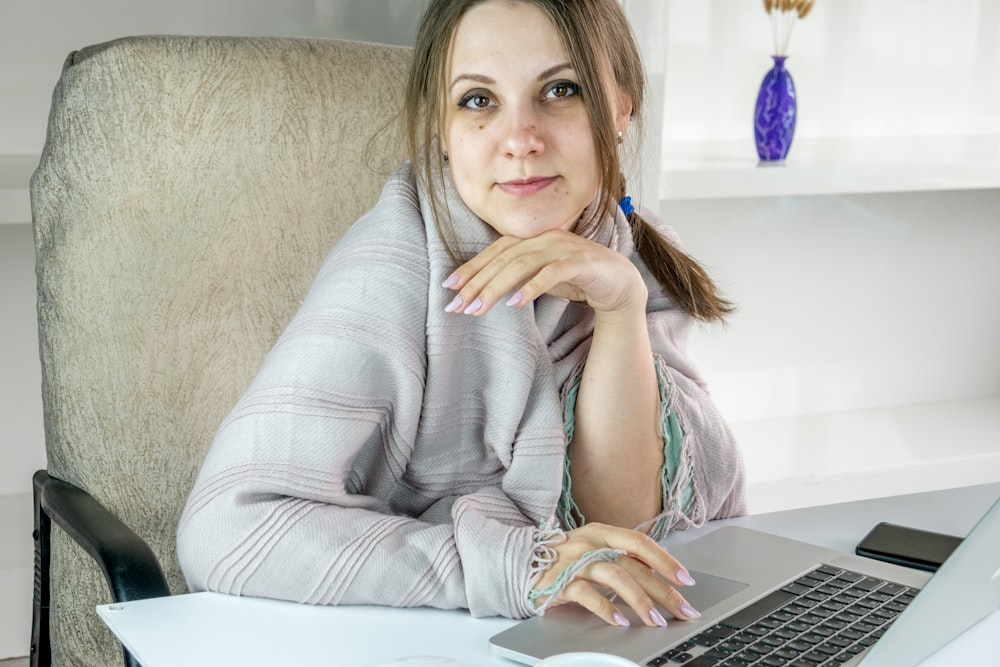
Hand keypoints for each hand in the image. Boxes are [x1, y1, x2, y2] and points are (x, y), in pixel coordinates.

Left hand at [441, 230, 646, 316]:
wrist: (619, 282)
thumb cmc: (577, 278)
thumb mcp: (541, 277)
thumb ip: (518, 276)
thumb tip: (485, 289)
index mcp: (534, 238)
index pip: (496, 251)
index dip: (471, 267)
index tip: (449, 286)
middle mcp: (545, 238)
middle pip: (503, 259)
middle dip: (477, 282)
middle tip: (457, 305)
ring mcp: (563, 248)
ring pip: (521, 265)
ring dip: (497, 287)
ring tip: (478, 307)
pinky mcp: (580, 262)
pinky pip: (551, 274)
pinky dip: (531, 288)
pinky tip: (515, 303)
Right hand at [532, 523, 700, 626]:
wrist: (518, 562)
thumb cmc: (560, 559)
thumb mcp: (591, 549)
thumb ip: (618, 557)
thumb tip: (657, 573)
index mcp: (600, 532)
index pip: (639, 542)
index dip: (665, 560)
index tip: (686, 579)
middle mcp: (589, 543)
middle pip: (633, 565)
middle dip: (663, 590)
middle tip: (683, 609)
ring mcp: (574, 562)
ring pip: (615, 577)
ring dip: (639, 601)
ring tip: (655, 620)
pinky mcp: (560, 582)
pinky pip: (588, 595)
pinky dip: (607, 609)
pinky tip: (620, 622)